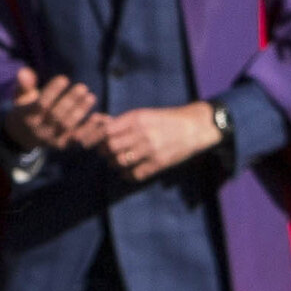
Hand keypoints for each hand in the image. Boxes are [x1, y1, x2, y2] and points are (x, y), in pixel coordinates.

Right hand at [1, 70, 103, 153]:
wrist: (24, 137)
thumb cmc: (26, 110)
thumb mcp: (21, 97)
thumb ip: (24, 84)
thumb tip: (25, 71)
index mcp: (27, 116)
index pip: (41, 103)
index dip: (52, 91)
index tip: (64, 78)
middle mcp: (38, 129)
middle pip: (56, 115)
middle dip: (70, 100)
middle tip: (83, 87)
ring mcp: (50, 139)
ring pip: (67, 127)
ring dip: (80, 112)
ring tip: (90, 97)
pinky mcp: (62, 145)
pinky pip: (78, 139)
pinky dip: (90, 128)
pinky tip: (100, 117)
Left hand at [96, 99, 225, 180]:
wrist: (194, 126)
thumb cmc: (165, 119)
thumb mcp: (144, 114)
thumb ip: (123, 122)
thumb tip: (99, 127)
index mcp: (136, 119)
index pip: (107, 131)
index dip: (97, 139)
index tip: (96, 142)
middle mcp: (142, 133)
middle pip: (111, 147)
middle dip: (104, 152)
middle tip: (106, 154)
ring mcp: (151, 149)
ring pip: (121, 162)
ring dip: (114, 164)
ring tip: (116, 163)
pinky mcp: (159, 163)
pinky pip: (136, 174)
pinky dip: (128, 175)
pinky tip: (128, 173)